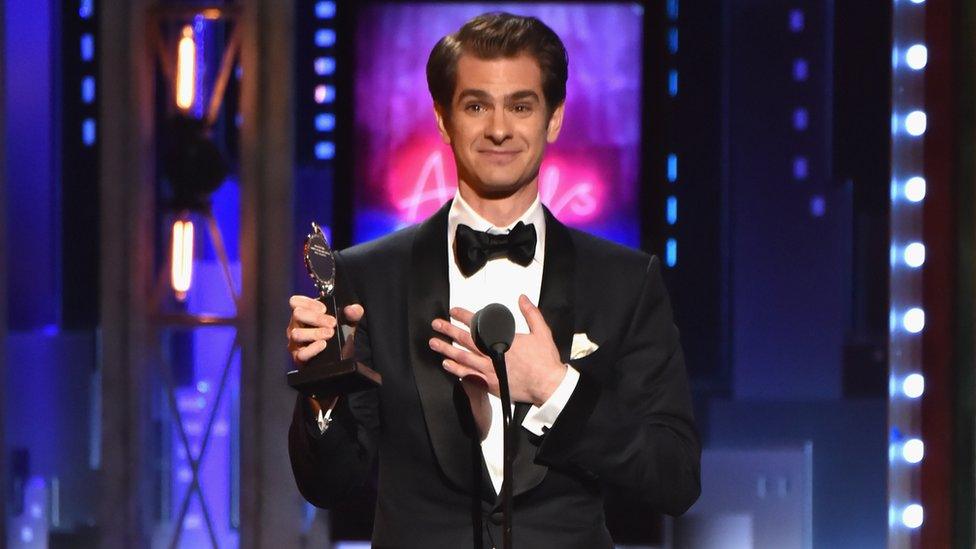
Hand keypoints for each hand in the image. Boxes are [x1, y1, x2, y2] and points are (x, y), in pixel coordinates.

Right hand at [287, 295, 364, 411]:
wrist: (340, 361)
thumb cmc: (339, 337)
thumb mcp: (348, 323)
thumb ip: (353, 314)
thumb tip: (353, 309)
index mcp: (305, 315)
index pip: (295, 302)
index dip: (308, 302)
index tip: (324, 308)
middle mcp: (296, 326)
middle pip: (297, 314)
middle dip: (316, 317)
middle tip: (332, 323)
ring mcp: (295, 343)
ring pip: (296, 333)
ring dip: (314, 332)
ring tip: (330, 334)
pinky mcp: (299, 358)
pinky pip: (301, 354)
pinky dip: (312, 348)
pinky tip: (323, 345)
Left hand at [429, 294, 566, 406]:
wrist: (548, 385)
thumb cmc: (545, 361)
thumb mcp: (541, 331)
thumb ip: (531, 313)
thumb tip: (522, 299)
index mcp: (503, 340)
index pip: (478, 324)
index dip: (464, 316)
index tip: (454, 311)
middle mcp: (492, 354)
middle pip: (465, 340)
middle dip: (449, 330)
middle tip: (437, 324)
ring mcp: (489, 370)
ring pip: (462, 357)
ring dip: (447, 349)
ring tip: (434, 343)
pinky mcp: (490, 384)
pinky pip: (468, 376)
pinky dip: (456, 370)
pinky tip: (447, 365)